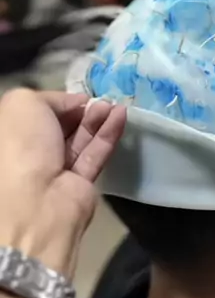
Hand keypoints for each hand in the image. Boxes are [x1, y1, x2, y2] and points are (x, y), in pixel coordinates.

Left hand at [0, 89, 125, 277]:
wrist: (35, 202)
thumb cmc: (20, 147)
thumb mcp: (23, 104)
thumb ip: (51, 97)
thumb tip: (76, 105)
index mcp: (9, 136)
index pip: (36, 113)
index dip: (58, 102)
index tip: (78, 95)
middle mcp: (28, 153)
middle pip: (60, 126)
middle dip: (81, 110)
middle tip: (102, 99)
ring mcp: (53, 171)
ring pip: (79, 140)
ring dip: (98, 120)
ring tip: (115, 105)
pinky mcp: (78, 185)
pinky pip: (93, 156)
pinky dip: (108, 136)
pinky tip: (121, 117)